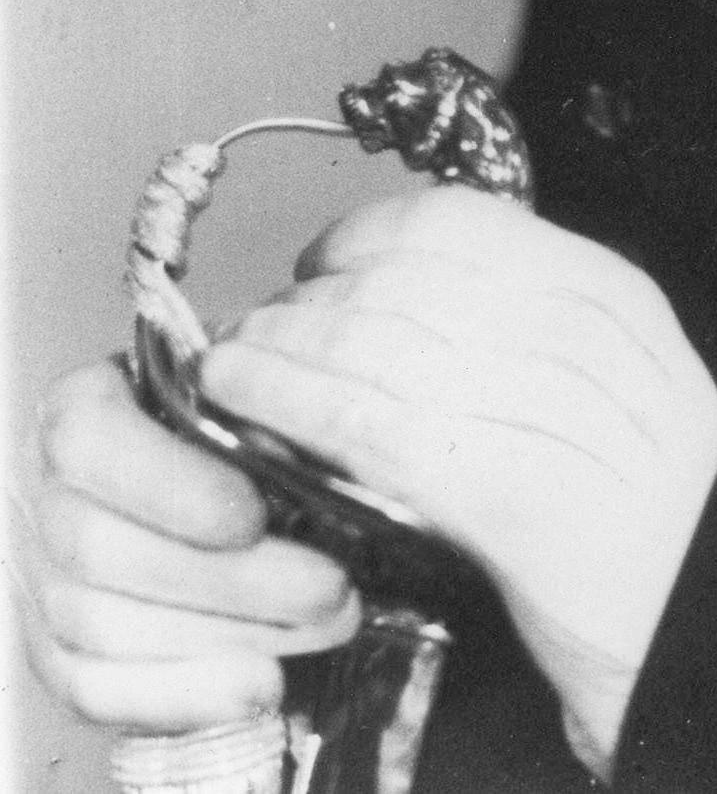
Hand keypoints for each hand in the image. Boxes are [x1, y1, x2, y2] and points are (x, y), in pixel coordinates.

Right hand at [19, 356, 359, 732]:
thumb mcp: (245, 370)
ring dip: (220, 638)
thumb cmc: (228, 412)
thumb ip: (258, 382)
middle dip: (226, 580)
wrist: (202, 477)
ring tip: (318, 628)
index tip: (253, 515)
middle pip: (98, 551)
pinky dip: (181, 696)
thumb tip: (293, 414)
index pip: (87, 441)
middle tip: (328, 587)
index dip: (167, 486)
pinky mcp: (57, 651)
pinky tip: (259, 684)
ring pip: (100, 627)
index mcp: (78, 405)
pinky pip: (95, 690)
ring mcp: (40, 579)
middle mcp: (43, 493)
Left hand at [200, 189, 716, 777]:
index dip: (368, 234)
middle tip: (258, 328)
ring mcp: (552, 404)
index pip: (462, 224)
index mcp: (610, 295)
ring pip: (378, 341)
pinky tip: (246, 405)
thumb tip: (415, 307)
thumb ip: (539, 338)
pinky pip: (373, 422)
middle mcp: (582, 332)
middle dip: (312, 299)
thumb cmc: (661, 521)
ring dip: (282, 347)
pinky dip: (293, 402)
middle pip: (408, 278)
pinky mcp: (511, 489)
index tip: (322, 265)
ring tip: (234, 366)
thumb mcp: (618, 390)